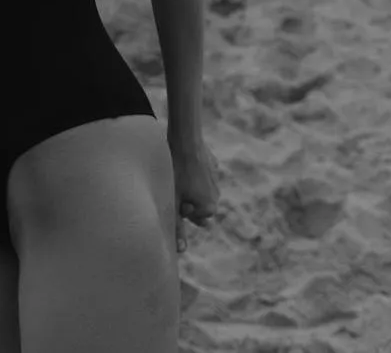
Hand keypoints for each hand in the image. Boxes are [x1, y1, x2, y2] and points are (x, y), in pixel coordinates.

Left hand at [171, 136, 219, 252]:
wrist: (185, 140)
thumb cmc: (176, 173)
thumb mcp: (173, 202)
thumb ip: (177, 228)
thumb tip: (181, 251)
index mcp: (209, 208)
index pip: (194, 219)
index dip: (181, 210)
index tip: (174, 198)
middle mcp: (217, 196)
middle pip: (198, 205)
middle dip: (186, 200)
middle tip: (175, 187)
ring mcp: (216, 179)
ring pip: (199, 190)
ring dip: (189, 187)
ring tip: (177, 174)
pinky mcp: (213, 164)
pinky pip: (200, 174)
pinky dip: (192, 172)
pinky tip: (182, 163)